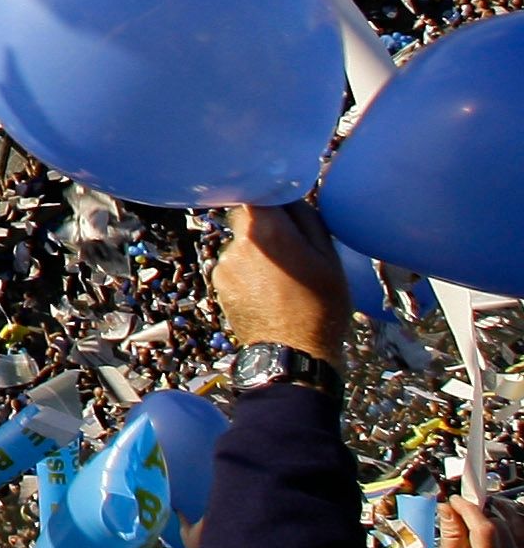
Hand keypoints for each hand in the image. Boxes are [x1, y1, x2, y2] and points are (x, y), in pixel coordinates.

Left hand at [213, 202, 348, 365]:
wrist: (293, 354)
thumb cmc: (320, 307)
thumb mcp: (328, 259)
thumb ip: (307, 219)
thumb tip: (291, 196)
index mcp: (265, 232)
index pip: (256, 192)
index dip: (271, 194)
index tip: (287, 204)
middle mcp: (236, 244)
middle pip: (248, 218)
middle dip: (270, 227)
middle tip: (295, 249)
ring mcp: (223, 265)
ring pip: (244, 244)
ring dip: (260, 252)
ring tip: (285, 279)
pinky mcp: (218, 284)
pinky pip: (236, 266)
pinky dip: (251, 271)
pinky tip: (271, 291)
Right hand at [438, 494, 521, 547]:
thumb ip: (451, 536)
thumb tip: (448, 507)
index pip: (487, 530)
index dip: (470, 509)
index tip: (454, 500)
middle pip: (501, 525)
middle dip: (479, 512)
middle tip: (459, 509)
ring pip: (513, 527)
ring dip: (494, 516)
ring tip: (474, 515)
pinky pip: (518, 536)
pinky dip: (503, 527)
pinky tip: (488, 527)